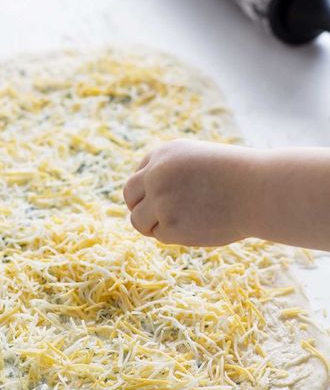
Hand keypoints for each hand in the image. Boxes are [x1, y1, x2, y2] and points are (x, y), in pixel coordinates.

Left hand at [123, 139, 258, 246]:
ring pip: (138, 220)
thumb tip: (147, 200)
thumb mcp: (198, 161)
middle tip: (159, 218)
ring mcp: (160, 200)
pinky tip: (196, 228)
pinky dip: (173, 235)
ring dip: (153, 225)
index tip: (165, 199)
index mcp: (163, 154)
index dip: (149, 190)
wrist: (259, 191)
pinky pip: (159, 235)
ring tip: (181, 224)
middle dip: (140, 207)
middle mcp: (156, 175)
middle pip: (129, 196)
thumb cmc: (236, 177)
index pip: (140, 175)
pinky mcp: (170, 225)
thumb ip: (171, 174)